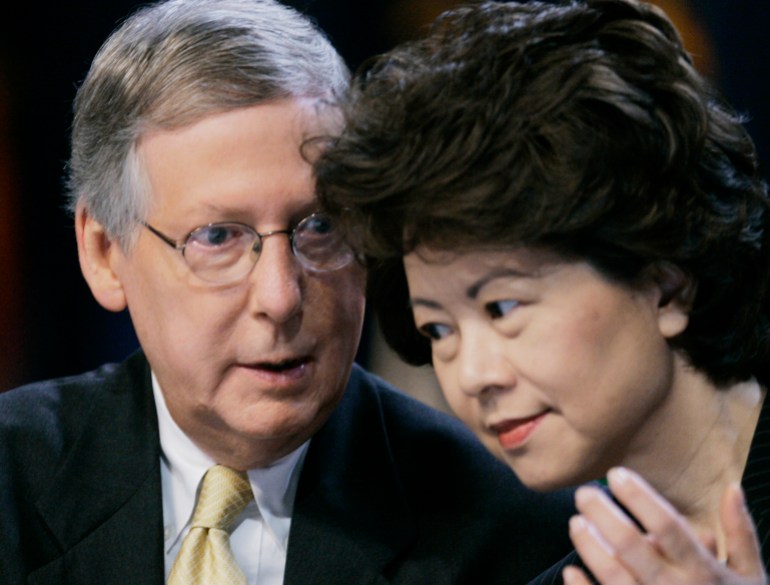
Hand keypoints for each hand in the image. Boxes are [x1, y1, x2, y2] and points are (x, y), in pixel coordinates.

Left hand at [562, 467, 765, 584]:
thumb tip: (733, 488)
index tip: (615, 474)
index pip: (667, 526)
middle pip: (631, 545)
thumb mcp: (751, 576)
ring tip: (575, 523)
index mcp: (704, 572)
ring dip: (590, 548)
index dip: (639, 497)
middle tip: (583, 493)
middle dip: (603, 515)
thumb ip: (740, 533)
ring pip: (614, 575)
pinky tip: (570, 571)